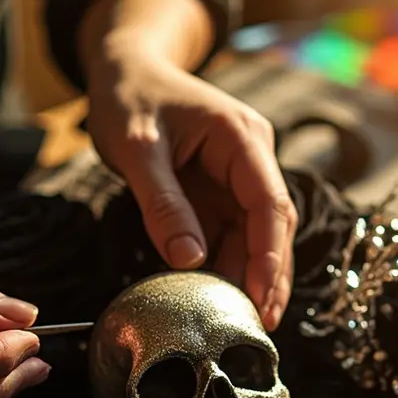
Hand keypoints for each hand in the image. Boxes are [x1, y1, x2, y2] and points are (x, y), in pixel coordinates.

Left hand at [86, 55, 296, 330]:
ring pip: (255, 238)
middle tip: (259, 326)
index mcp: (241, 138)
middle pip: (272, 227)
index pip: (269, 204)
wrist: (125, 71)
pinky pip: (230, 238)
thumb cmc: (130, 98)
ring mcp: (238, 179)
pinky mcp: (220, 196)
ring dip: (249, 279)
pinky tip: (219, 300)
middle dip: (269, 277)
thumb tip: (189, 260)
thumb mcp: (137, 148)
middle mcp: (251, 159)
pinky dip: (226, 269)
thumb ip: (162, 204)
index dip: (270, 255)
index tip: (262, 297)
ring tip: (242, 323)